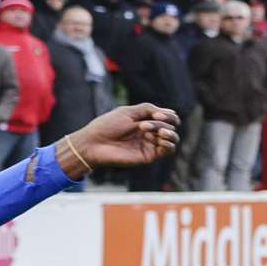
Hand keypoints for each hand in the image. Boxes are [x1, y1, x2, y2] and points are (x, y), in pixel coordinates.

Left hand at [58, 103, 179, 178]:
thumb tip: (171, 113)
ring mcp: (149, 144)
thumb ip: (149, 109)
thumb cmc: (107, 125)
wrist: (94, 143)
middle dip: (162, 124)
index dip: (169, 115)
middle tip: (144, 125)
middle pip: (170, 126)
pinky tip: (161, 139)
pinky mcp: (148, 156)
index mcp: (145, 120)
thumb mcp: (128, 111)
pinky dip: (170, 144)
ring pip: (172, 138)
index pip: (168, 117)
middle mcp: (149, 133)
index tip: (157, 114)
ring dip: (170, 133)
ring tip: (160, 132)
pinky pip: (168, 150)